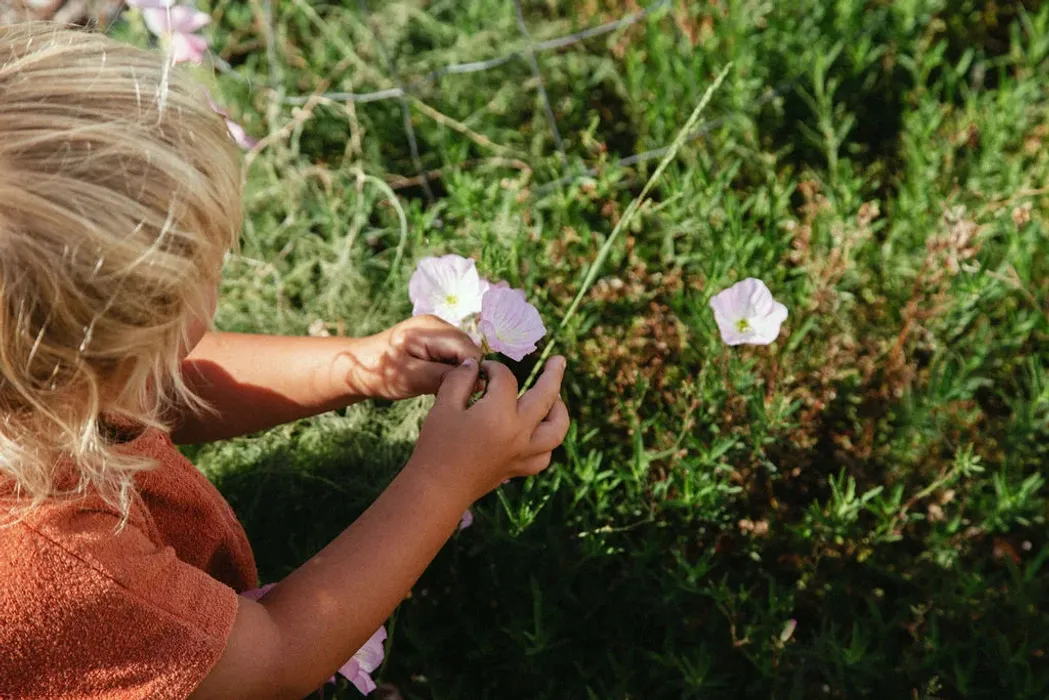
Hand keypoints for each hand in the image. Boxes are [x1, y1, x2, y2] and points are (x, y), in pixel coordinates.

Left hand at [350, 315, 481, 400]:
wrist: (357, 367)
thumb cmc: (380, 373)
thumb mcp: (410, 378)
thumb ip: (443, 376)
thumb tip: (476, 378)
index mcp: (429, 329)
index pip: (468, 349)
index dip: (474, 372)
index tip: (467, 394)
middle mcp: (437, 324)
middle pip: (469, 349)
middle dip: (467, 372)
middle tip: (454, 394)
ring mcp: (437, 330)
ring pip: (464, 353)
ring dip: (460, 372)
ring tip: (445, 389)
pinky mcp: (435, 340)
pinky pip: (455, 355)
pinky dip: (452, 370)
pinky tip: (441, 382)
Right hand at [407, 356, 569, 501]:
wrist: (436, 489)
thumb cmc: (436, 445)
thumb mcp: (443, 405)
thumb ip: (460, 379)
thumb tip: (475, 363)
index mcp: (499, 414)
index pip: (506, 379)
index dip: (493, 368)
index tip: (481, 369)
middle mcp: (519, 433)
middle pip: (546, 396)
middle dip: (553, 374)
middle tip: (559, 360)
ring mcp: (523, 453)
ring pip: (557, 429)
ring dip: (560, 410)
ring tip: (557, 398)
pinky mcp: (518, 469)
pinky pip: (544, 455)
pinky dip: (546, 442)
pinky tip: (538, 433)